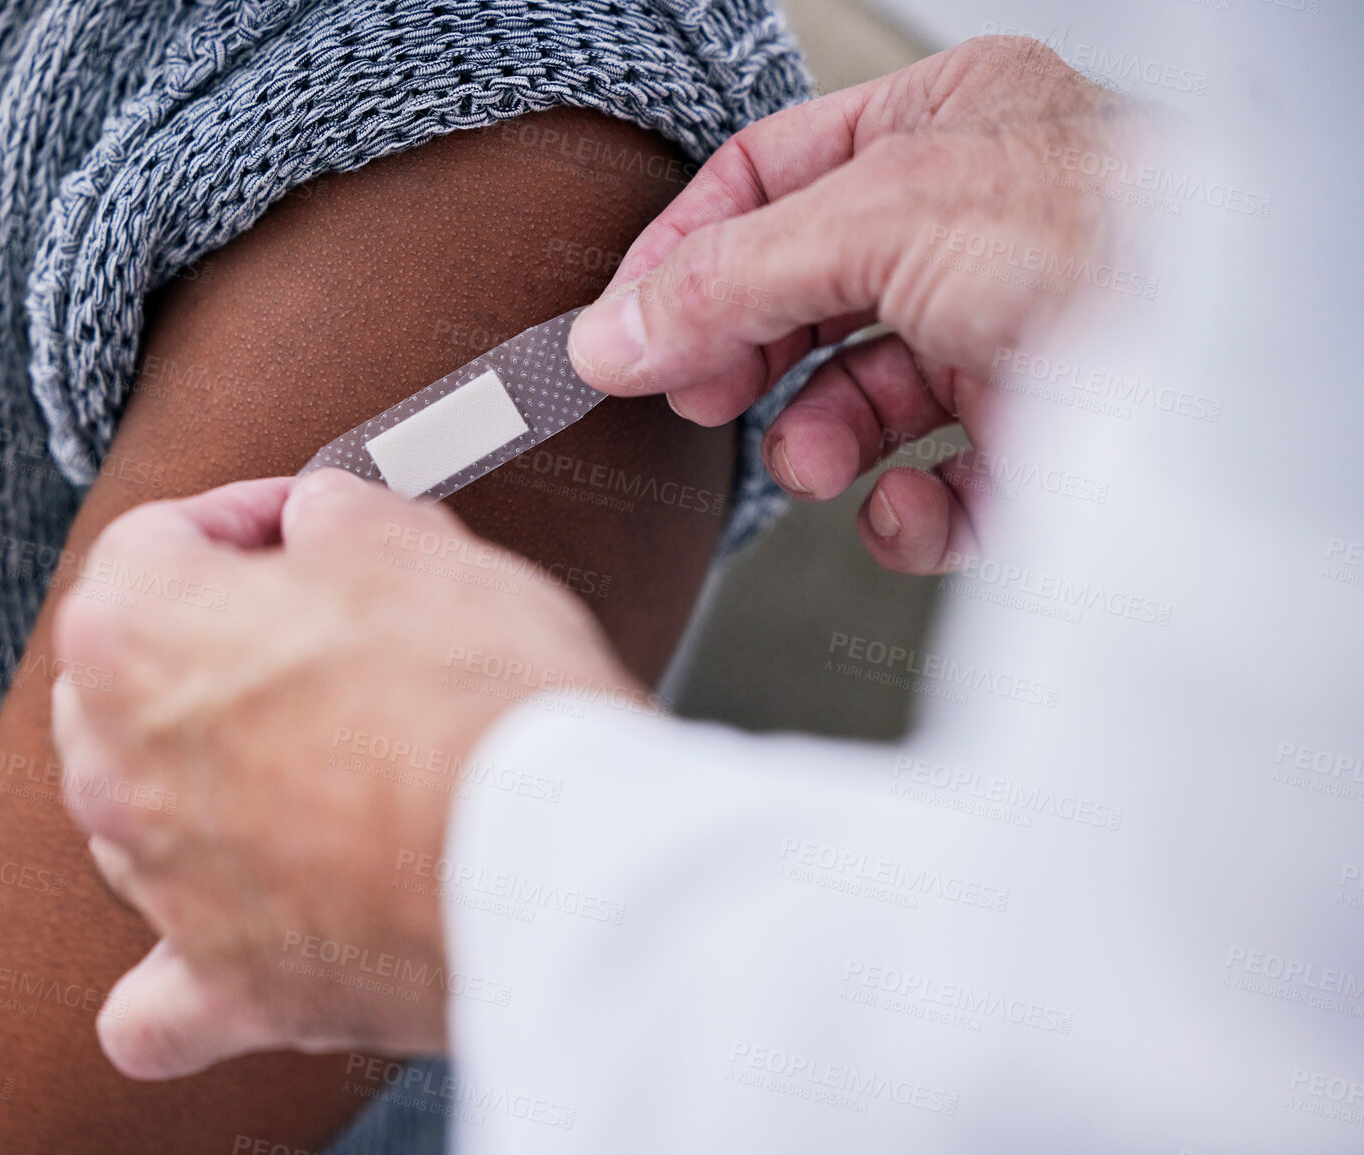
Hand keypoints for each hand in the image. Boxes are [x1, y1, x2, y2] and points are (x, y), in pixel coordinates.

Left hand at [49, 470, 634, 1079]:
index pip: (155, 542)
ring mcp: (165, 885)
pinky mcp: (230, 986)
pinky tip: (209, 940)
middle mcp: (118, 767)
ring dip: (202, 780)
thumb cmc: (478, 699)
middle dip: (212, 644)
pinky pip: (160, 999)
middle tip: (314, 630)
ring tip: (310, 760)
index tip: (301, 526)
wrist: (557, 856)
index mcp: (137, 634)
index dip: (245, 518)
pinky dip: (180, 969)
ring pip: (138, 819)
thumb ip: (337, 518)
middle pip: (127, 681)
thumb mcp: (412, 542)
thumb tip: (324, 525)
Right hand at [569, 35, 1146, 572]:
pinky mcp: (1040, 440)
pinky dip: (905, 515)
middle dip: (746, 355)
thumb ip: (728, 277)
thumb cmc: (1112, 244)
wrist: (1239, 370)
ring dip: (816, 440)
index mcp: (945, 126)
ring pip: (862, 399)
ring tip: (804, 461)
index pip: (768, 179)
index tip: (623, 329)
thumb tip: (614, 333)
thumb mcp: (882, 218)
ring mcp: (1006, 332)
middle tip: (696, 398)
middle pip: (804, 294)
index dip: (685, 253)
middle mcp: (975, 225)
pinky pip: (938, 486)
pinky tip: (902, 513)